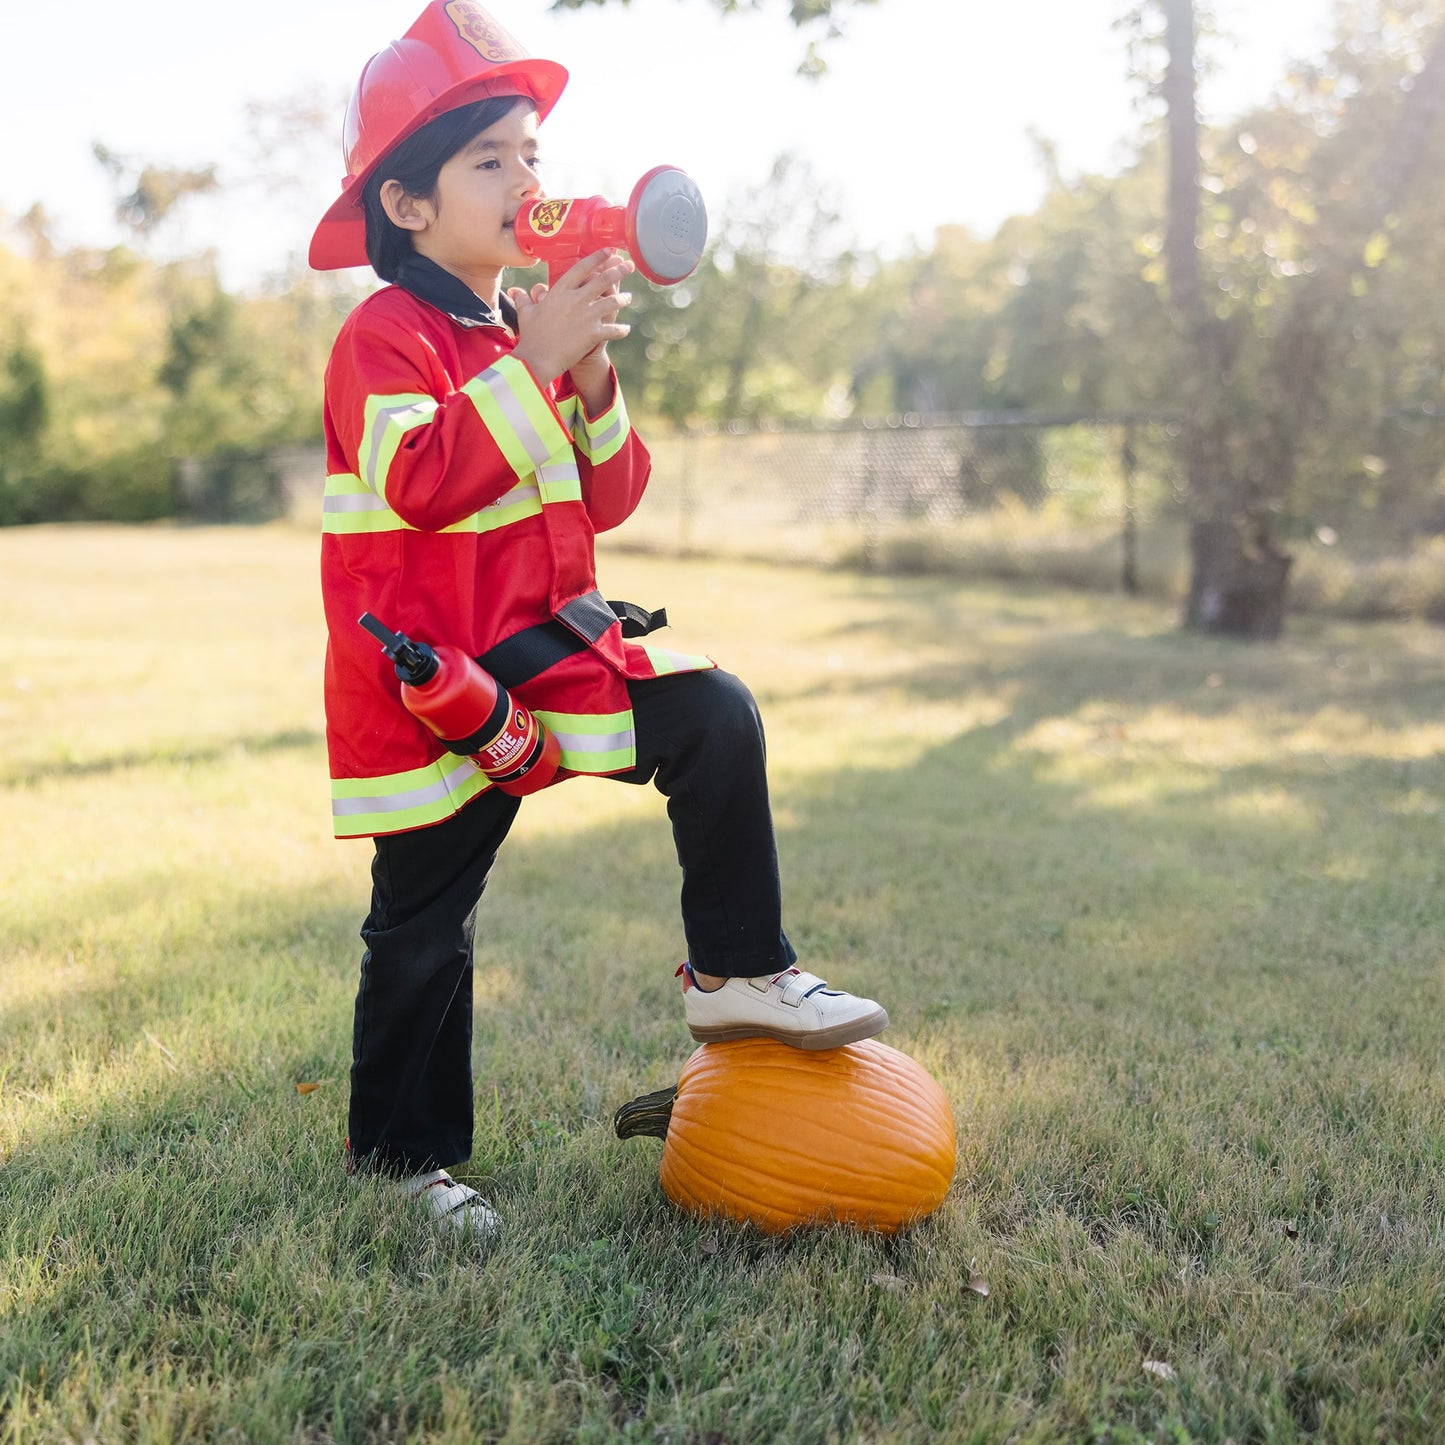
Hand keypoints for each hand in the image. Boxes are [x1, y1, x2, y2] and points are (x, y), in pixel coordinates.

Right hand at [508, 249, 633, 387]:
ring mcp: (587, 316)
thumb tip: (515, 292)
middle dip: (618, 271)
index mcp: (560, 291)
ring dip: (623, 299)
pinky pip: (614, 329)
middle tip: (629, 266)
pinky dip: (622, 330)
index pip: (582, 268)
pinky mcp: (593, 334)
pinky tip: (626, 329)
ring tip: (629, 297)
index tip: (609, 251)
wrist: (537, 358)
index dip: (598, 257)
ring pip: (612, 302)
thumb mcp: (525, 313)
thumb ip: (524, 299)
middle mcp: (576, 300)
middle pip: (602, 280)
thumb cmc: (531, 335)